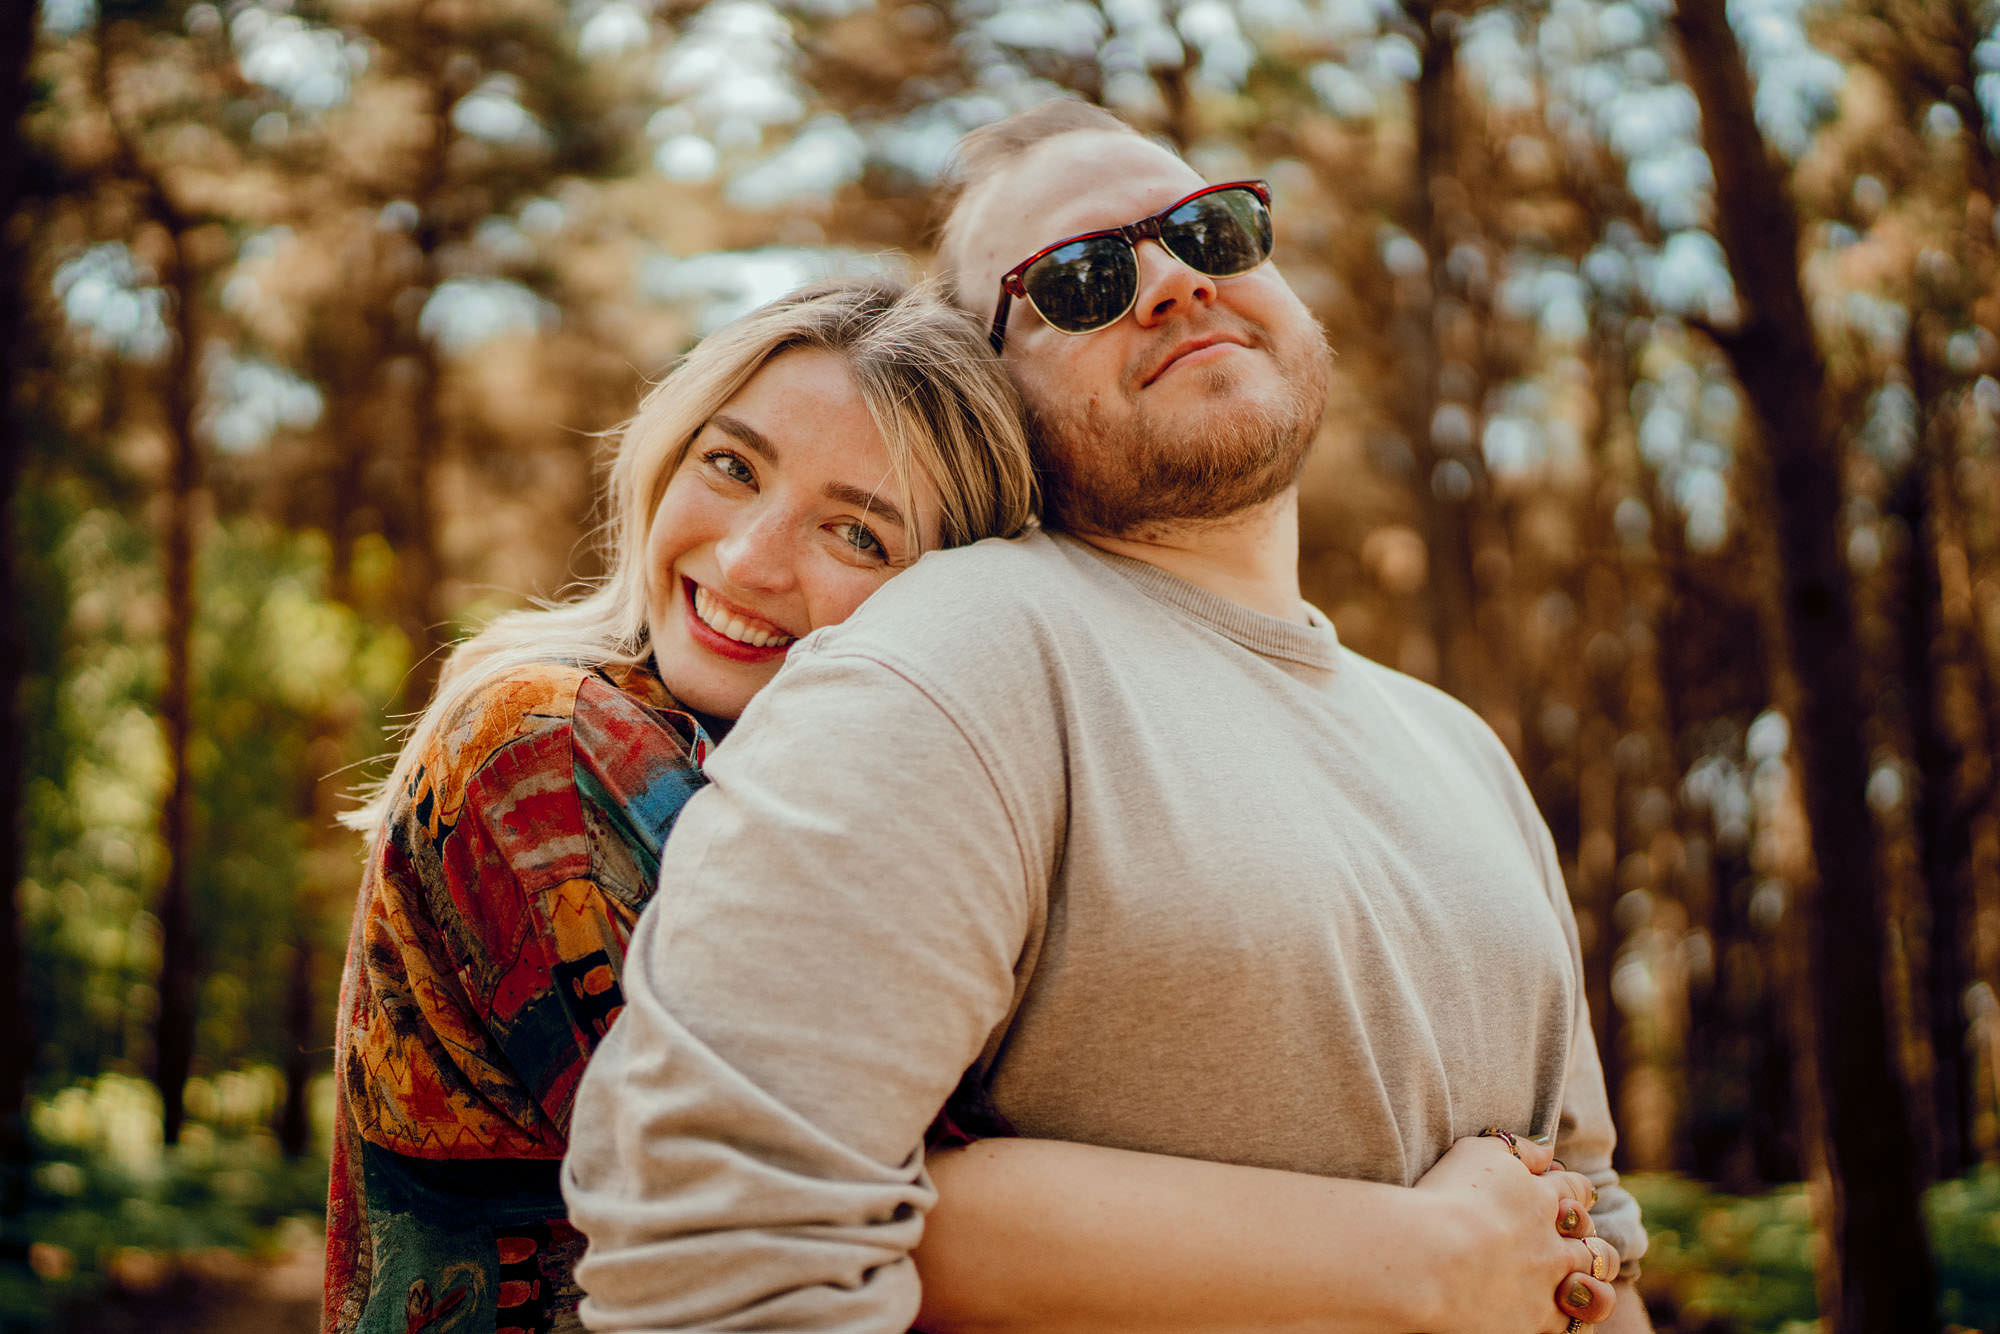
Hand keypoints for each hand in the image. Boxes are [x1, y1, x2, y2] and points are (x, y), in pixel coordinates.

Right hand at [1412, 1134, 1620, 1333]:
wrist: (1428, 1257)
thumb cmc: (1444, 1199)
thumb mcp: (1477, 1153)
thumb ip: (1517, 1148)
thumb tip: (1547, 1150)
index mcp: (1544, 1198)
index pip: (1577, 1191)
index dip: (1576, 1193)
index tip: (1567, 1198)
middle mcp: (1556, 1243)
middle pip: (1594, 1243)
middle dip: (1590, 1242)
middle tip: (1571, 1243)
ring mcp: (1552, 1285)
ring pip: (1596, 1290)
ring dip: (1590, 1285)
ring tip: (1574, 1285)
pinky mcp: (1539, 1322)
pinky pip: (1574, 1327)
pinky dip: (1572, 1319)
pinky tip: (1556, 1313)